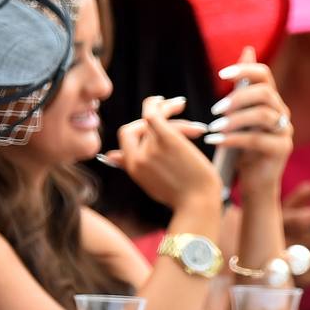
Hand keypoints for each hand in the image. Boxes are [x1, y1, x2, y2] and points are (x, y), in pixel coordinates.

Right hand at [105, 95, 221, 212]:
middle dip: (152, 117)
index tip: (152, 123)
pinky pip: (154, 113)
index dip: (138, 127)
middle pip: (140, 124)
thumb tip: (110, 156)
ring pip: (153, 118)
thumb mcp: (150, 183)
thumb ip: (132, 166)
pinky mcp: (165, 139)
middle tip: (172, 110)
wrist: (198, 205)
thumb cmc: (181, 197)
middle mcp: (138, 157)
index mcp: (132, 167)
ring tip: (182, 106)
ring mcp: (150, 148)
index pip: (125, 137)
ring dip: (168, 109)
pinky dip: (162, 105)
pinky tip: (177, 103)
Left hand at [206, 47, 292, 194]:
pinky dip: (234, 139)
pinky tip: (216, 141)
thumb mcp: (237, 116)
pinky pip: (258, 139)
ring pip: (263, 115)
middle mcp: (282, 113)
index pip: (264, 74)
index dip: (244, 69)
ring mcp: (285, 131)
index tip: (221, 74)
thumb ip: (239, 90)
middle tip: (215, 110)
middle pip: (265, 92)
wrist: (254, 183)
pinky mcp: (282, 150)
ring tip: (214, 128)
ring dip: (234, 120)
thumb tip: (246, 51)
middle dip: (238, 98)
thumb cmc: (242, 148)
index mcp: (271, 100)